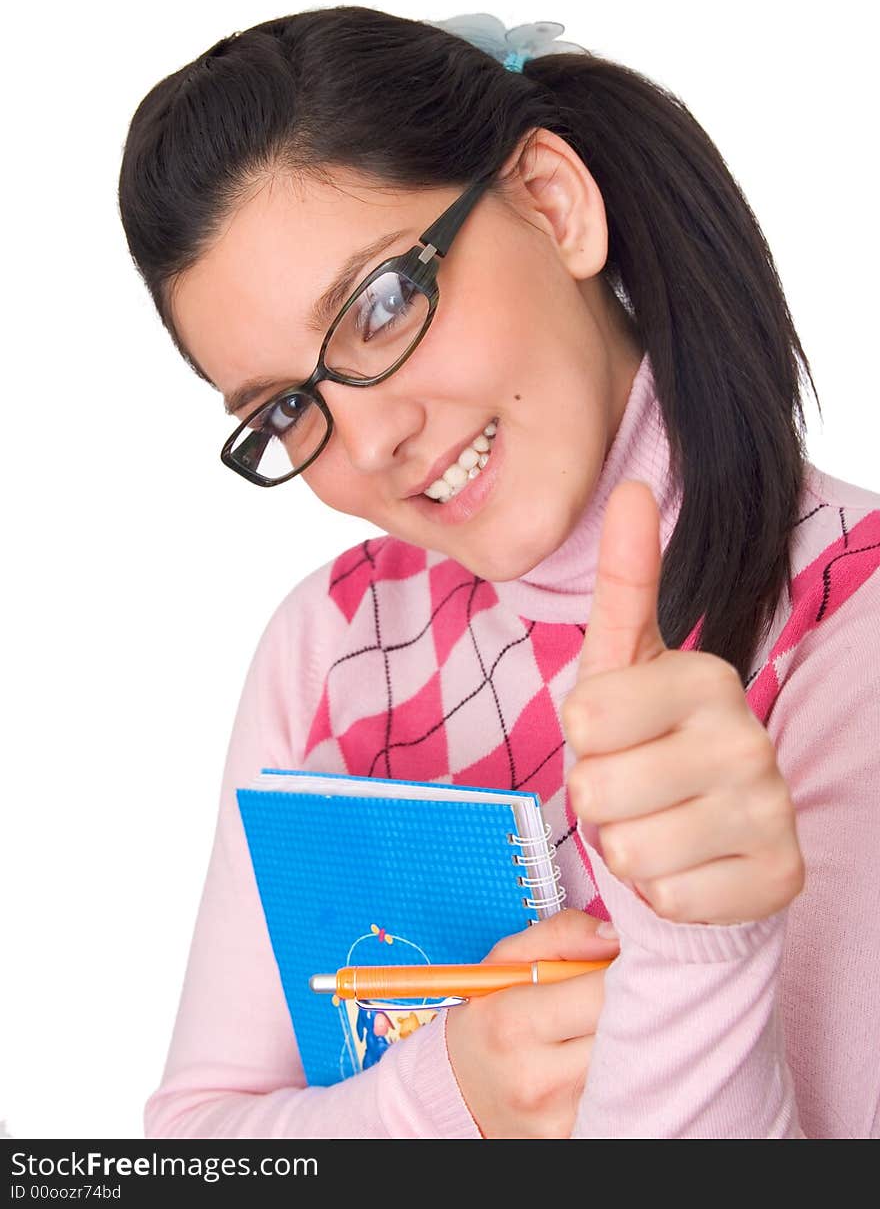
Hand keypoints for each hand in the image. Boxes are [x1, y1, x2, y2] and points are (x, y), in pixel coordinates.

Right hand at [444, 908, 618, 1137]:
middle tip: (631, 988)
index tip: (629, 959)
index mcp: (513, 1022)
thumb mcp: (506, 961)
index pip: (603, 990)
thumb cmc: (487, 1018)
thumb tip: (617, 934)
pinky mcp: (575, 1138)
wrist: (459, 1092)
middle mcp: (537, 1077)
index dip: (627, 968)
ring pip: (631, 1064)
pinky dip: (622, 1071)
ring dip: (631, 1037)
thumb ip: (563, 934)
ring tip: (611, 1022)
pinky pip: (621, 1095)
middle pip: (624, 1030)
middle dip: (635, 1002)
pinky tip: (607, 1057)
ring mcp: (559, 1117)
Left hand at [562, 480, 804, 924]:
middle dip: (597, 802)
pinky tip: (689, 865)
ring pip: (631, 852)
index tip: (614, 736)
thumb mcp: (620, 663)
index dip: (582, 739)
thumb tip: (633, 487)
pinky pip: (671, 901)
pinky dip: (663, 894)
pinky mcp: (780, 876)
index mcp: (704, 675)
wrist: (704, 834)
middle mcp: (748, 735)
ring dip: (626, 850)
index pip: (585, 715)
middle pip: (598, 789)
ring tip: (657, 824)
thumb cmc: (645, 742)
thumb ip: (626, 580)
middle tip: (632, 789)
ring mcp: (771, 808)